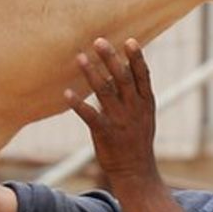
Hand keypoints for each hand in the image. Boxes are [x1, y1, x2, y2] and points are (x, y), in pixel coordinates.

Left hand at [65, 38, 159, 186]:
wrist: (136, 171)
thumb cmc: (136, 138)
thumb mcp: (143, 115)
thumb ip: (132, 93)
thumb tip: (119, 67)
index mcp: (145, 102)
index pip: (143, 75)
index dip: (137, 58)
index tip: (130, 40)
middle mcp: (134, 109)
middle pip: (123, 78)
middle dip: (111, 58)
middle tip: (99, 40)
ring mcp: (120, 121)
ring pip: (105, 92)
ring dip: (92, 73)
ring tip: (80, 57)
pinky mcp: (105, 133)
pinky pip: (90, 116)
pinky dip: (78, 104)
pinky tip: (66, 93)